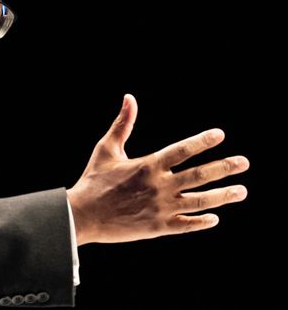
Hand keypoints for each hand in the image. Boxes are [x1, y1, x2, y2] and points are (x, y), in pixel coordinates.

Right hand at [67, 94, 248, 244]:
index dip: (202, 141)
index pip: (182, 150)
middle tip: (244, 163)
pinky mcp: (157, 227)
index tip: (219, 135)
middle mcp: (158, 186)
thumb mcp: (106, 149)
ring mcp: (160, 208)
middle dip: (225, 168)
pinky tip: (214, 218)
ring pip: (200, 201)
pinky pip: (187, 225)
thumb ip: (123, 124)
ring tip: (241, 191)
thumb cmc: (93, 180)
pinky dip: (202, 222)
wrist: (81, 215)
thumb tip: (129, 97)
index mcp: (147, 165)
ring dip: (223, 196)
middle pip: (199, 176)